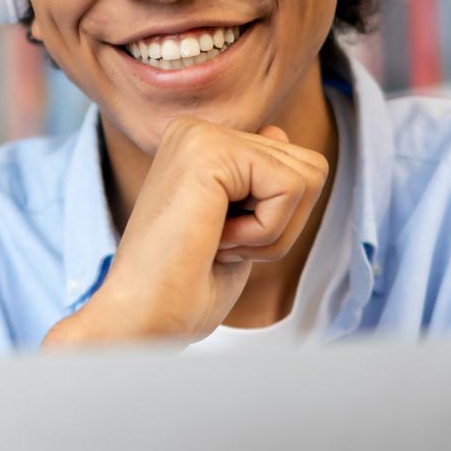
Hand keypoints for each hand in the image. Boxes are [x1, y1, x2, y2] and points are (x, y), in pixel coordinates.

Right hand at [42, 117, 328, 348]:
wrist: (140, 319)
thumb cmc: (183, 290)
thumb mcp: (236, 228)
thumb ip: (258, 181)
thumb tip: (278, 132)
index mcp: (201, 145)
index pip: (296, 167)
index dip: (279, 223)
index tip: (222, 242)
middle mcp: (198, 131)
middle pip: (310, 168)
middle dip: (282, 226)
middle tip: (221, 245)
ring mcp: (201, 135)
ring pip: (307, 177)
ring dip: (273, 230)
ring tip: (217, 241)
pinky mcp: (210, 149)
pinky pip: (290, 188)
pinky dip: (265, 230)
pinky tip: (216, 239)